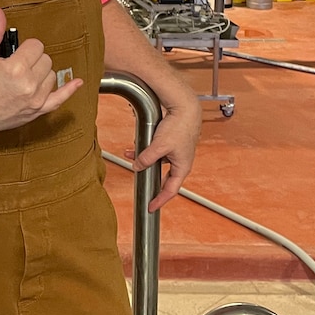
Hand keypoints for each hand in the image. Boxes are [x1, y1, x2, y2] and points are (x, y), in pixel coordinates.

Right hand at [0, 7, 82, 134]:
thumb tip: (0, 13)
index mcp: (15, 68)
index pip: (36, 46)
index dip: (26, 47)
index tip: (18, 52)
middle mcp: (29, 83)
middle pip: (46, 59)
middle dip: (34, 58)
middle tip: (20, 64)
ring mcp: (36, 98)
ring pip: (52, 74)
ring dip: (41, 72)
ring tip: (26, 77)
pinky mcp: (39, 109)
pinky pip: (60, 98)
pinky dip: (70, 90)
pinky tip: (78, 82)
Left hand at [128, 95, 201, 210]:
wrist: (185, 107)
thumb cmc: (179, 126)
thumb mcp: (159, 146)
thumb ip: (146, 158)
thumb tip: (136, 166)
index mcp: (182, 167)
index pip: (171, 190)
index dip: (160, 200)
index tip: (150, 207)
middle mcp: (180, 162)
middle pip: (162, 177)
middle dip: (148, 178)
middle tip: (139, 188)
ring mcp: (175, 152)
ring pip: (155, 161)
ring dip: (142, 159)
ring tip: (129, 154)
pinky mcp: (170, 143)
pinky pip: (155, 151)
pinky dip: (144, 149)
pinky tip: (133, 146)